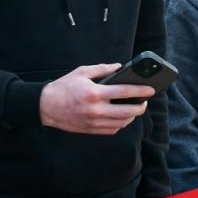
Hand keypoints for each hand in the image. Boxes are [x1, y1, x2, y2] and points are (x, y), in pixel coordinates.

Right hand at [39, 64, 153, 134]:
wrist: (46, 106)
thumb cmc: (64, 87)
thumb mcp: (82, 72)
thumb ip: (102, 69)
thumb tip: (119, 67)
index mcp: (95, 93)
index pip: (124, 92)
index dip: (140, 91)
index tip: (150, 89)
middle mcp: (96, 110)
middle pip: (127, 112)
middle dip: (140, 107)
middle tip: (145, 102)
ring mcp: (94, 122)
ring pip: (121, 123)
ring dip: (132, 117)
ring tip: (135, 109)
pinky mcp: (91, 130)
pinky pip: (112, 130)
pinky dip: (121, 124)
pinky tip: (122, 117)